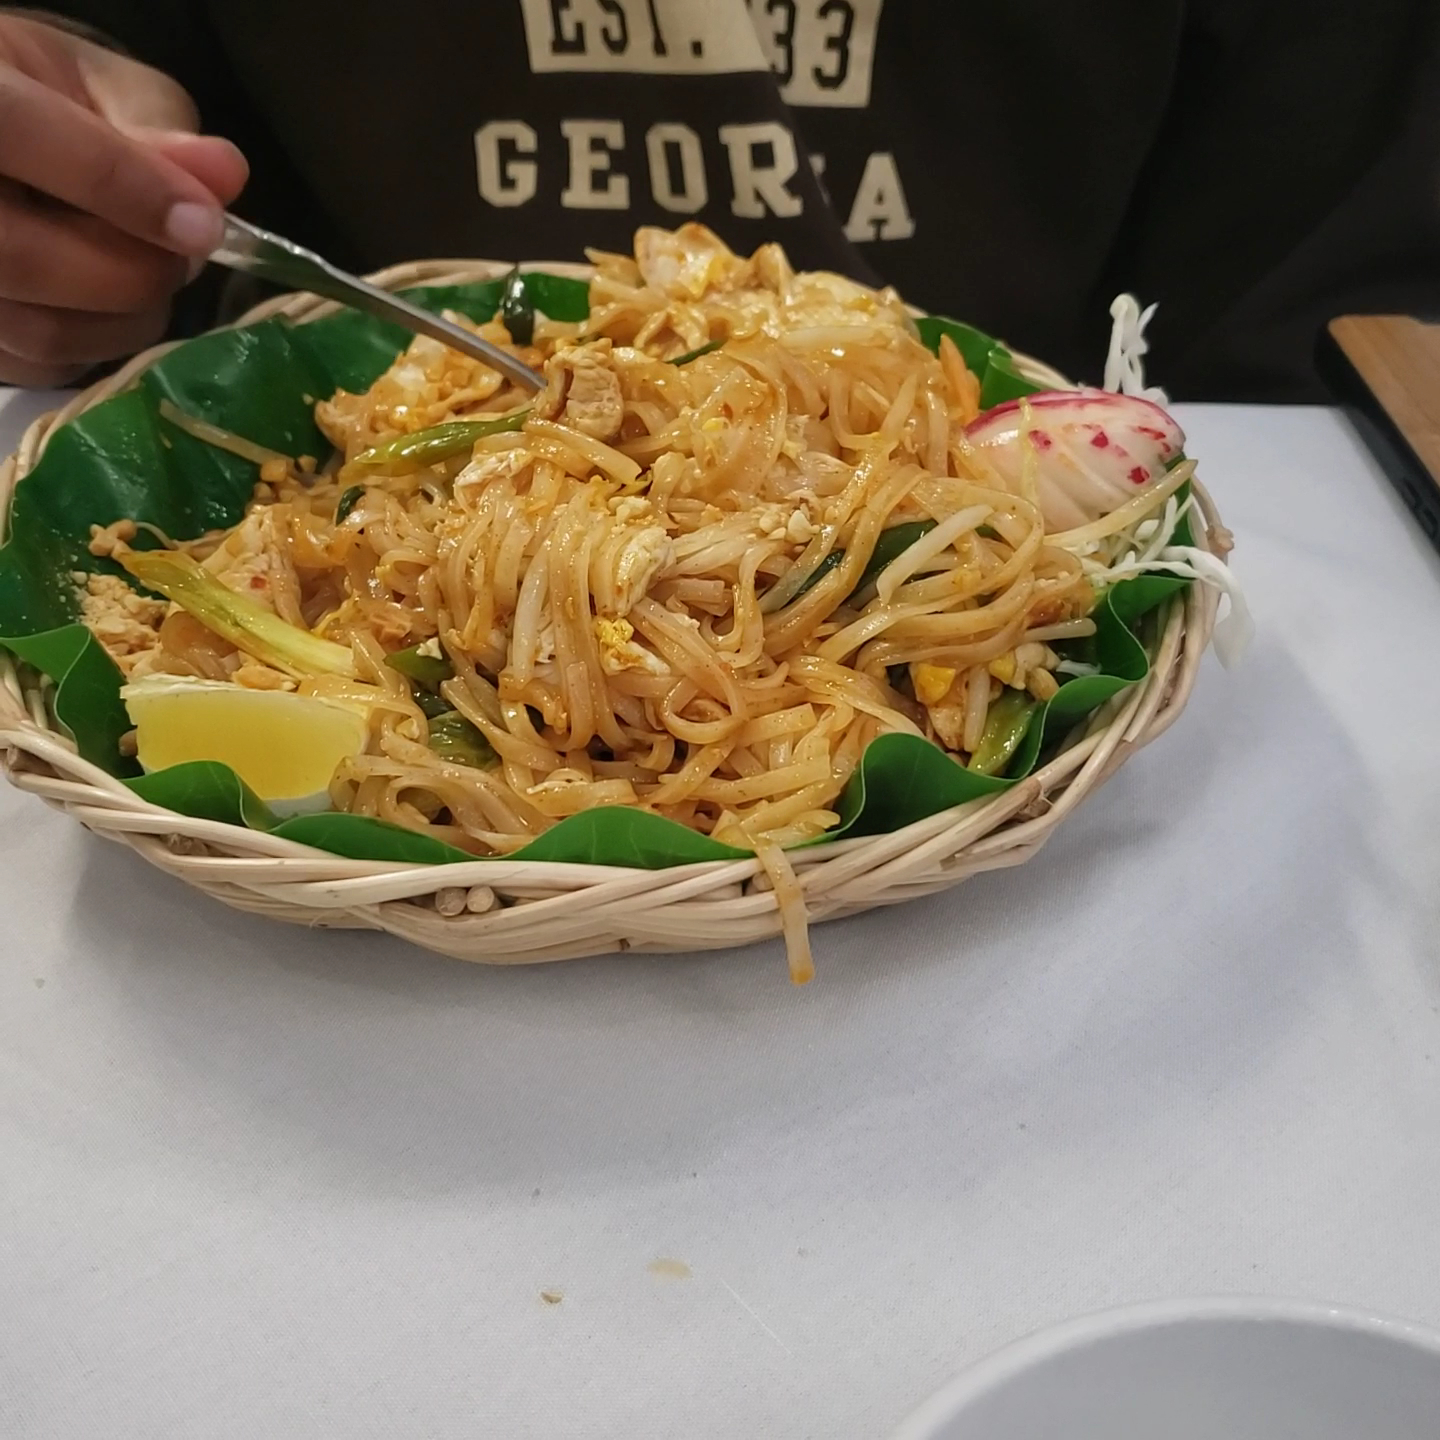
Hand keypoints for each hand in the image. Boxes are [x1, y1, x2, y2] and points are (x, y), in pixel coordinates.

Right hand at [0, 13, 247, 384]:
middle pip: (27, 259)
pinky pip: (46, 366)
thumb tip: (224, 174)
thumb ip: (153, 122)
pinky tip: (108, 303)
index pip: (20, 133)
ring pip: (42, 330)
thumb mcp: (90, 80)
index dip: (120, 185)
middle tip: (183, 253)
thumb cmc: (38, 96)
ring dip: (128, 317)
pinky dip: (101, 344)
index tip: (202, 224)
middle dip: (136, 271)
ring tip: (150, 273)